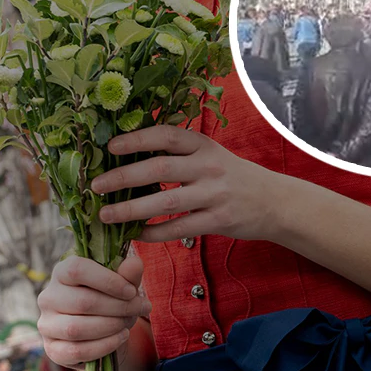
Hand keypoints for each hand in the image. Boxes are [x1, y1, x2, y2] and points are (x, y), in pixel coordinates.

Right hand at [37, 253, 150, 367]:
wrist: (100, 331)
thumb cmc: (108, 300)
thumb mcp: (120, 285)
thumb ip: (127, 274)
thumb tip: (135, 264)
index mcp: (61, 273)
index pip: (77, 269)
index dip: (107, 280)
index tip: (131, 291)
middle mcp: (48, 297)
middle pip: (82, 301)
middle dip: (118, 307)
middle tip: (140, 308)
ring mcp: (47, 324)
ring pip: (76, 328)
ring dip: (110, 327)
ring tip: (128, 324)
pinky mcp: (52, 349)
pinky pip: (76, 351)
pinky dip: (104, 346)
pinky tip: (120, 337)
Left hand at [91, 125, 295, 242]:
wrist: (274, 201)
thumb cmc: (231, 175)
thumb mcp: (209, 154)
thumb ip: (178, 152)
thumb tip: (129, 152)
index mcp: (203, 145)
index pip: (166, 135)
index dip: (137, 138)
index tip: (110, 146)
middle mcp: (208, 166)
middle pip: (160, 168)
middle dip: (123, 176)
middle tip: (96, 185)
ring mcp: (214, 194)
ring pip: (165, 202)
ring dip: (131, 209)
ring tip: (105, 214)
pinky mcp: (218, 220)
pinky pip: (179, 229)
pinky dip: (154, 233)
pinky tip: (135, 234)